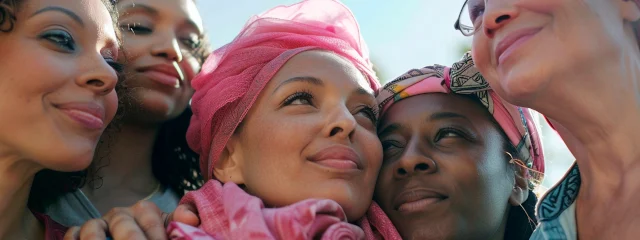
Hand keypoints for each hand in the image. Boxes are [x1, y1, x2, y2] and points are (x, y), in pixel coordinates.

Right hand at [64, 201, 199, 239]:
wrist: (138, 236)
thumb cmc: (154, 237)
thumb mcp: (169, 229)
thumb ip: (181, 220)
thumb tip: (190, 219)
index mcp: (145, 210)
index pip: (150, 219)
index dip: (157, 235)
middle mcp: (120, 214)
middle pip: (123, 225)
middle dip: (131, 239)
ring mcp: (98, 224)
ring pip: (93, 228)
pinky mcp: (79, 234)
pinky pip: (71, 234)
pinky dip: (72, 239)